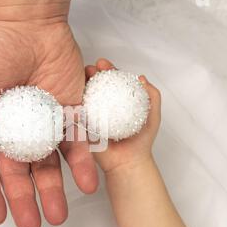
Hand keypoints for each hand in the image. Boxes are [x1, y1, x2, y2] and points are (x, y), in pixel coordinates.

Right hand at [85, 59, 161, 173]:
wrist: (129, 162)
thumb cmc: (141, 141)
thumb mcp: (152, 115)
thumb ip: (152, 97)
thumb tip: (141, 79)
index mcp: (116, 100)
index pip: (110, 80)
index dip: (107, 70)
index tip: (103, 64)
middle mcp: (102, 105)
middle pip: (94, 84)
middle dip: (91, 73)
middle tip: (90, 68)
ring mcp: (90, 116)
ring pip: (83, 96)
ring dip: (81, 84)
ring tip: (82, 78)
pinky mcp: (82, 127)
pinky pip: (76, 114)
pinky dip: (74, 103)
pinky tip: (74, 94)